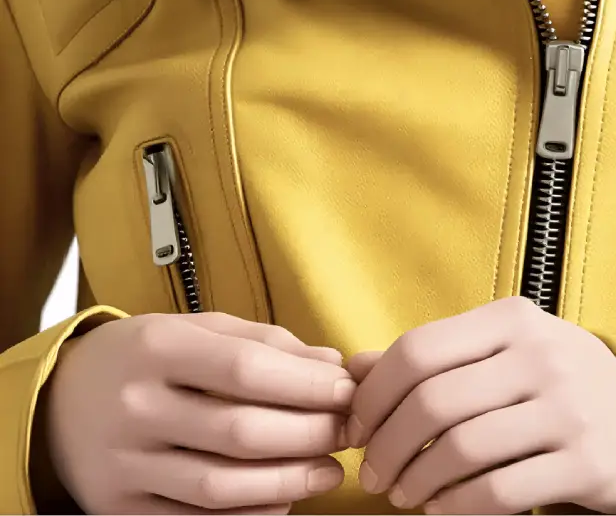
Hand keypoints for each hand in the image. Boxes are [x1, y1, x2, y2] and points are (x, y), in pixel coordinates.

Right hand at [43, 311, 362, 513]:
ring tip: (330, 471)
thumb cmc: (145, 356)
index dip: (306, 384)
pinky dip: (249, 515)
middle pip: (240, 432)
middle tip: (347, 432)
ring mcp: (125, 465)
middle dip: (308, 435)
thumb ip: (264, 341)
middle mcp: (137, 407)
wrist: (59, 399)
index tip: (346, 389)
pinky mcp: (120, 510)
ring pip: (221, 487)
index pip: (246, 370)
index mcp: (157, 347)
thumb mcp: (196, 328)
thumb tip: (331, 364)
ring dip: (289, 483)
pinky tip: (285, 499)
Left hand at [343, 296, 615, 514]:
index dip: (375, 394)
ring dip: (417, 480)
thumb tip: (352, 369)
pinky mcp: (585, 462)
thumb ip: (431, 357)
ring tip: (403, 494)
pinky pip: (500, 491)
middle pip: (434, 402)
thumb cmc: (550, 379)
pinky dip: (456, 507)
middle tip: (373, 472)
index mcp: (511, 319)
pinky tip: (439, 510)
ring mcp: (567, 408)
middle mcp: (541, 356)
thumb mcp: (499, 350)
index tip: (356, 426)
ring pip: (462, 449)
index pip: (420, 350)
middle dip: (388, 445)